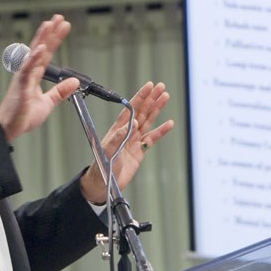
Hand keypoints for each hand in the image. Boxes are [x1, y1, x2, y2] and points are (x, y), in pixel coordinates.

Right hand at [0, 15, 80, 140]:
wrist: (8, 128)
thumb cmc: (22, 116)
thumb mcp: (48, 103)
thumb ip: (60, 91)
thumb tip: (74, 81)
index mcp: (34, 75)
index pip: (47, 54)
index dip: (54, 40)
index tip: (62, 27)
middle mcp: (28, 72)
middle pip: (41, 48)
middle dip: (50, 33)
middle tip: (59, 18)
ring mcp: (23, 77)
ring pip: (34, 54)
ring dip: (42, 39)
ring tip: (49, 24)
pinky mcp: (20, 85)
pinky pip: (27, 69)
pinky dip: (33, 58)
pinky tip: (40, 48)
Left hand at [80, 81, 174, 203]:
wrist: (103, 184)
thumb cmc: (101, 167)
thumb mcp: (107, 152)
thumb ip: (118, 139)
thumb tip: (129, 126)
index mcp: (118, 128)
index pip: (131, 108)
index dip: (140, 97)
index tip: (148, 86)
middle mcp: (127, 131)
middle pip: (142, 111)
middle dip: (151, 98)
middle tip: (161, 87)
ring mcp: (134, 140)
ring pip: (148, 121)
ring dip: (157, 109)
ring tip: (165, 97)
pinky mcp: (140, 151)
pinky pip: (152, 138)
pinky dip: (161, 131)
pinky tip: (169, 124)